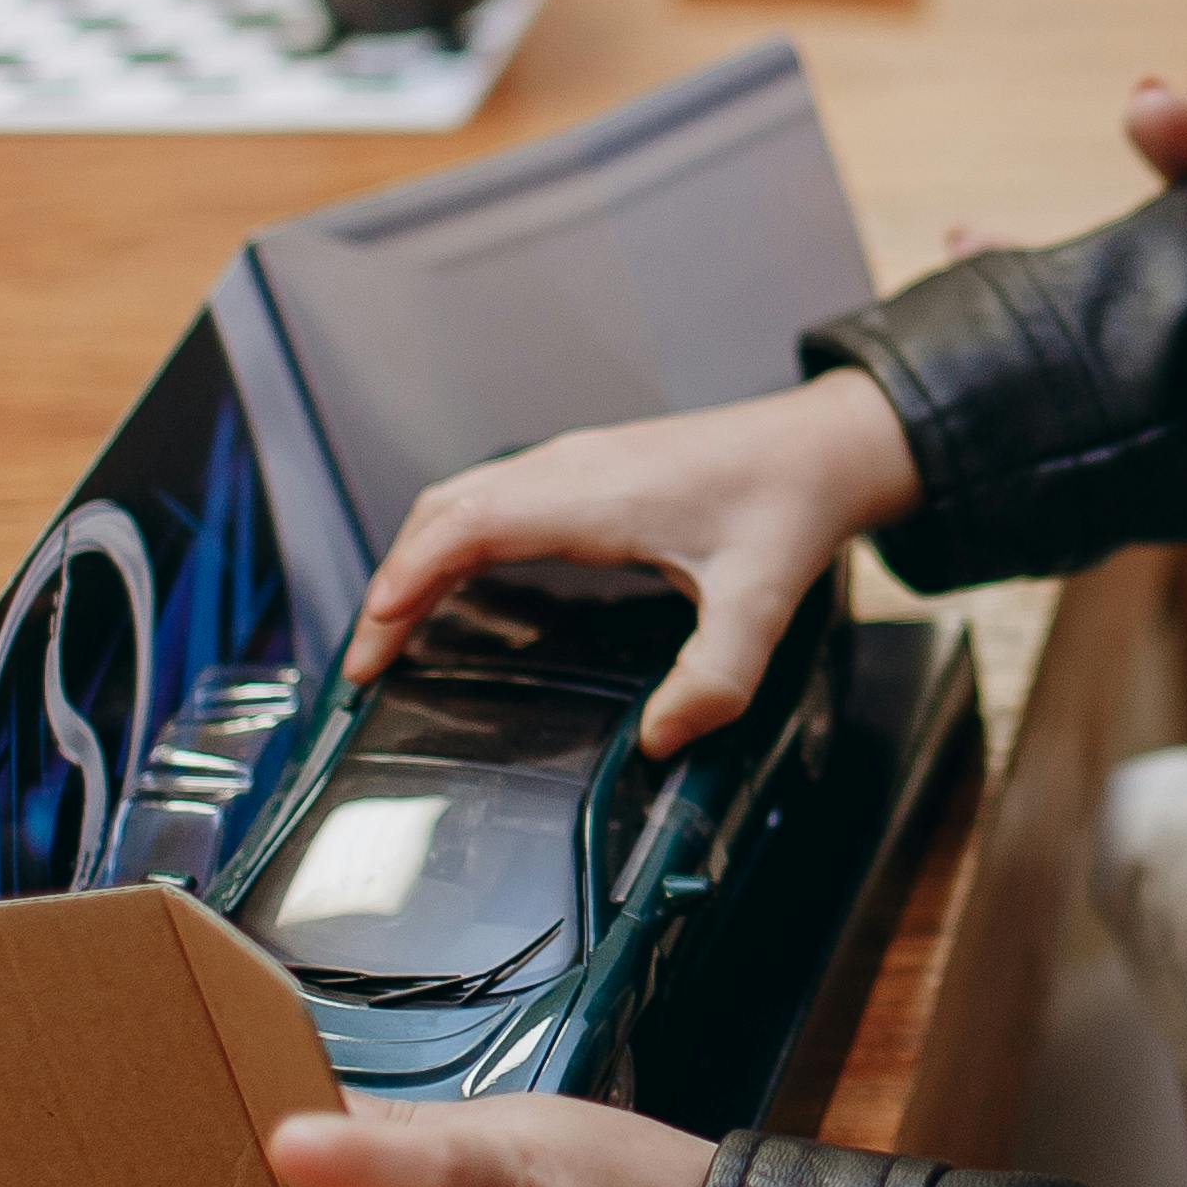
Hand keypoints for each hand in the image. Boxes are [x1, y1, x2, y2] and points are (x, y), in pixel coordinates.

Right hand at [345, 369, 922, 739]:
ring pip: (461, 499)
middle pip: (442, 512)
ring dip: (416, 560)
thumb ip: (715, 678)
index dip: (405, 581)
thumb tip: (661, 741)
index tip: (373, 646)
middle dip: (391, 583)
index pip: (463, 527)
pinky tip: (455, 589)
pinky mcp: (584, 469)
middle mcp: (567, 469)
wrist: (821, 445)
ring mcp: (572, 463)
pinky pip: (492, 499)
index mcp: (592, 495)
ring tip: (393, 635)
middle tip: (366, 664)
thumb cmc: (787, 507)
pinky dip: (451, 543)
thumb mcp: (761, 605)